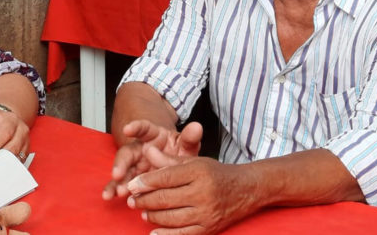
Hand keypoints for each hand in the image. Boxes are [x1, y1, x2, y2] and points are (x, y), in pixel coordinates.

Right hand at [103, 120, 201, 200]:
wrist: (172, 157)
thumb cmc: (178, 149)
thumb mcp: (185, 144)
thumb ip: (190, 138)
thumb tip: (197, 127)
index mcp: (152, 136)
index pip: (143, 128)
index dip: (135, 128)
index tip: (128, 129)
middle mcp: (139, 148)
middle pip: (127, 153)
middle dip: (121, 164)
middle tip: (118, 174)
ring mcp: (134, 163)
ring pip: (122, 170)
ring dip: (118, 180)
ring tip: (117, 192)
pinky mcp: (131, 177)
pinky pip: (121, 181)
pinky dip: (114, 188)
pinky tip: (109, 196)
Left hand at [126, 146, 253, 234]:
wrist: (245, 189)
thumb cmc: (215, 173)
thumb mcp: (193, 161)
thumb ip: (168, 159)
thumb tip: (147, 150)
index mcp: (198, 172)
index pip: (165, 177)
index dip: (145, 182)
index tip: (131, 185)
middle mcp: (203, 193)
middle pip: (165, 199)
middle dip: (144, 200)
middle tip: (131, 200)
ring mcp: (207, 213)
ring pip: (171, 218)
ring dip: (152, 216)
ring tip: (142, 212)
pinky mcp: (209, 228)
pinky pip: (183, 234)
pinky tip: (154, 232)